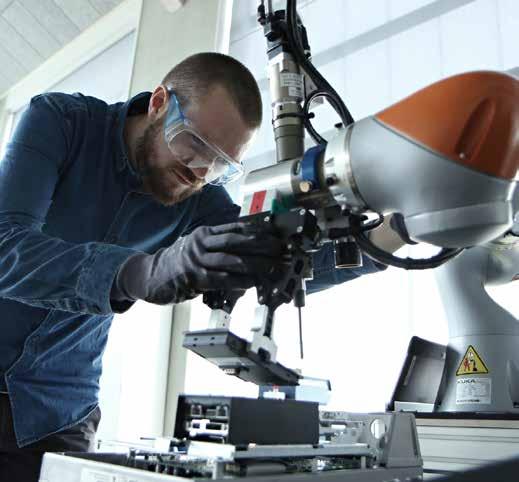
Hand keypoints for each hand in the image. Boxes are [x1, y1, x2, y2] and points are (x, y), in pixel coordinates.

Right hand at [114, 222, 284, 304]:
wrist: (149, 275)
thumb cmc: (180, 263)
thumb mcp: (199, 249)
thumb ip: (220, 249)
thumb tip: (250, 253)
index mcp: (206, 233)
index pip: (236, 228)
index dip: (259, 230)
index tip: (278, 233)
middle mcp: (201, 241)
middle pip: (237, 241)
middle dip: (263, 245)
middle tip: (283, 249)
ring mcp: (196, 259)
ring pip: (231, 259)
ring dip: (256, 264)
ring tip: (274, 267)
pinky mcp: (192, 277)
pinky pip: (221, 278)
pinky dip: (240, 280)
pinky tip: (254, 282)